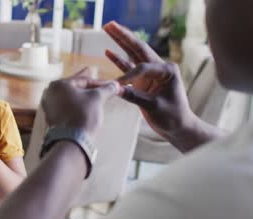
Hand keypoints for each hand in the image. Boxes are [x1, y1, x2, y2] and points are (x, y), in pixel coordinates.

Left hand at [41, 68, 120, 134]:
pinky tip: (83, 107)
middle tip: (100, 85)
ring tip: (93, 95)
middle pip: (75, 88)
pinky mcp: (51, 118)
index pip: (83, 80)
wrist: (72, 139)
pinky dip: (75, 106)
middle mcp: (49, 93)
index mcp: (58, 84)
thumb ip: (106, 89)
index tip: (111, 85)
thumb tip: (115, 85)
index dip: (100, 83)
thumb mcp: (97, 98)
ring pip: (70, 98)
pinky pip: (66, 108)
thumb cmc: (83, 114)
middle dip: (89, 87)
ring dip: (82, 97)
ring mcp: (48, 107)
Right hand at [103, 21, 194, 138]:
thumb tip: (116, 89)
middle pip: (138, 48)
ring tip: (107, 29)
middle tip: (109, 24)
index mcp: (167, 70)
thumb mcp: (155, 107)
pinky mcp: (142, 81)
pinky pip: (128, 67)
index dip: (128, 75)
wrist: (178, 127)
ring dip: (119, 42)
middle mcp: (159, 68)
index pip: (143, 67)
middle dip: (123, 36)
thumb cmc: (172, 117)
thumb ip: (136, 97)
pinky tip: (107, 51)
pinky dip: (118, 59)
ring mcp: (150, 73)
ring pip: (132, 54)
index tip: (118, 86)